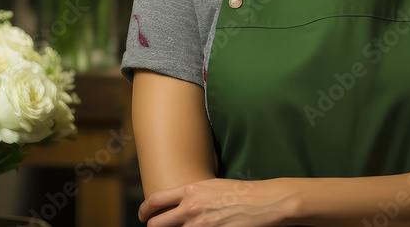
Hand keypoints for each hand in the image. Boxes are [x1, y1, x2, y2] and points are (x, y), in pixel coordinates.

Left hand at [139, 177, 299, 226]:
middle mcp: (191, 208)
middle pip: (156, 224)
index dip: (145, 211)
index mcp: (190, 190)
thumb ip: (193, 195)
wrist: (265, 202)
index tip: (145, 216)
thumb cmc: (242, 192)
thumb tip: (181, 204)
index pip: (155, 200)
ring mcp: (200, 225)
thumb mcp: (213, 186)